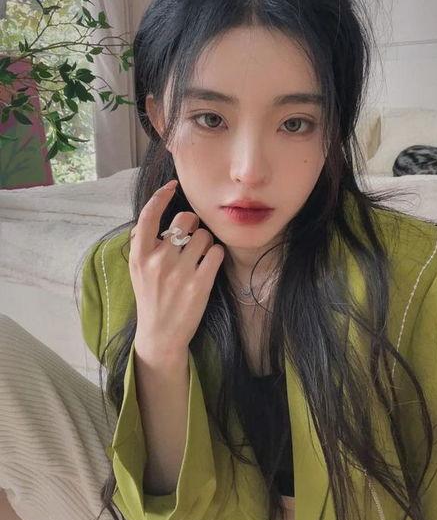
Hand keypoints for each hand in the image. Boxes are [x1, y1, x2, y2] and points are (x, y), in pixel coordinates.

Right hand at [129, 181, 224, 358]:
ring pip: (204, 235)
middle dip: (191, 224)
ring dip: (205, 242)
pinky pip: (216, 252)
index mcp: (140, 255)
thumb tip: (154, 214)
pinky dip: (216, 254)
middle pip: (185, 219)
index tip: (171, 185)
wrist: (160, 334)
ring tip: (198, 257)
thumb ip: (143, 243)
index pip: (148, 216)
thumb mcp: (136, 270)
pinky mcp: (200, 284)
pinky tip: (208, 265)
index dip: (160, 196)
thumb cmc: (150, 297)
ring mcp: (180, 273)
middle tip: (190, 238)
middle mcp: (159, 261)